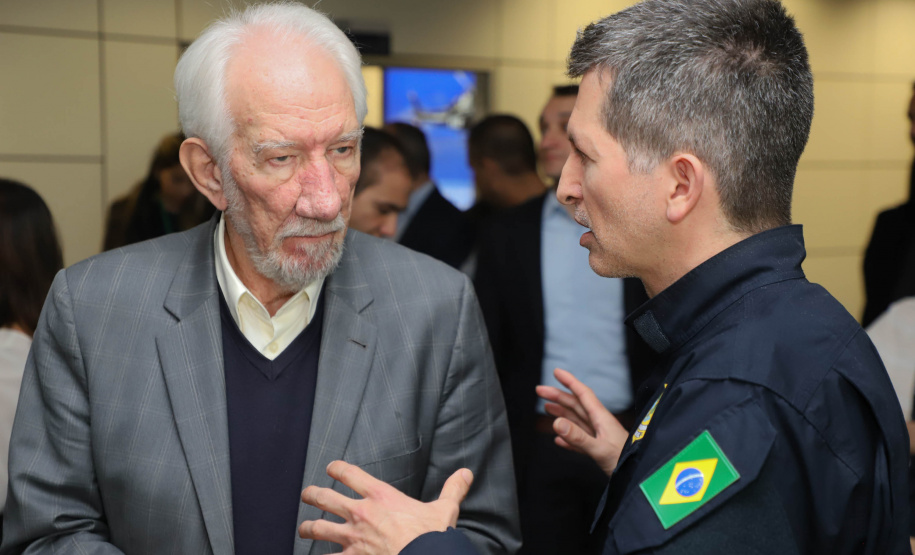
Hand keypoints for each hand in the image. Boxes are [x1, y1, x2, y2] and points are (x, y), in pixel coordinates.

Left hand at [299, 461, 472, 554]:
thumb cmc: (431, 537)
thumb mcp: (445, 509)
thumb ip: (452, 489)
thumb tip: (465, 474)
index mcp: (380, 496)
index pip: (350, 474)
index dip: (337, 469)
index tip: (331, 468)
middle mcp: (360, 513)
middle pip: (326, 498)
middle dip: (313, 495)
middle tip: (307, 494)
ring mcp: (352, 538)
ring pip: (318, 528)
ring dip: (308, 527)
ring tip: (303, 528)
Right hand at [536, 368, 628, 475]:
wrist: (639, 476)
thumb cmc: (626, 462)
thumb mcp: (600, 449)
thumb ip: (578, 437)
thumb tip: (557, 423)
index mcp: (601, 418)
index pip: (583, 394)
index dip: (570, 382)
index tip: (556, 372)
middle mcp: (600, 424)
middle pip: (576, 405)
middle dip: (558, 396)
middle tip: (540, 390)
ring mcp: (599, 436)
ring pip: (576, 420)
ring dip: (561, 413)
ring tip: (546, 408)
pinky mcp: (599, 450)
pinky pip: (579, 440)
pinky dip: (568, 437)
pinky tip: (559, 439)